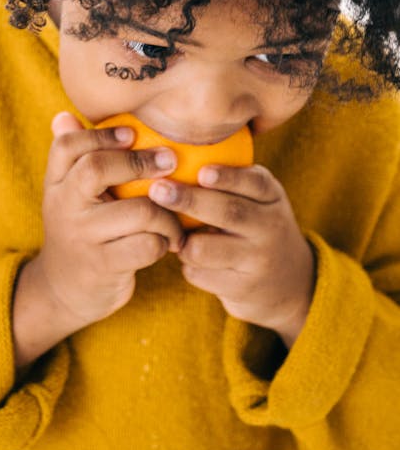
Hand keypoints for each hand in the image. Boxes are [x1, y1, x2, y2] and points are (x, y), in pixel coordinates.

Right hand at [34, 111, 184, 330]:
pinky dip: (165, 242)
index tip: (132, 133)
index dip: (101, 134)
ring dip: (167, 213)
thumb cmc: (79, 232)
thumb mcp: (68, 196)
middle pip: (96, 169)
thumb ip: (71, 158)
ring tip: (176, 217)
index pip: (66, 146)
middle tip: (171, 161)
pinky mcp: (103, 267)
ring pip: (137, 211)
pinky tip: (169, 242)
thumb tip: (64, 115)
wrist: (64, 292)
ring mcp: (82, 238)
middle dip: (140, 162)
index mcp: (56, 184)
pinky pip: (146, 246)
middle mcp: (63, 207)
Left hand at [149, 163, 315, 344]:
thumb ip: (229, 182)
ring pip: (204, 248)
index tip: (202, 172)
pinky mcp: (243, 288)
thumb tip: (169, 161)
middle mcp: (270, 226)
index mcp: (271, 197)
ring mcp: (258, 260)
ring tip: (177, 236)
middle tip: (158, 190)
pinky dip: (188, 265)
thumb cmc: (255, 227)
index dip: (228, 177)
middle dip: (189, 200)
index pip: (254, 182)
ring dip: (182, 241)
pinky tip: (194, 261)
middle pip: (228, 212)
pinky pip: (199, 273)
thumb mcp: (257, 201)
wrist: (290, 283)